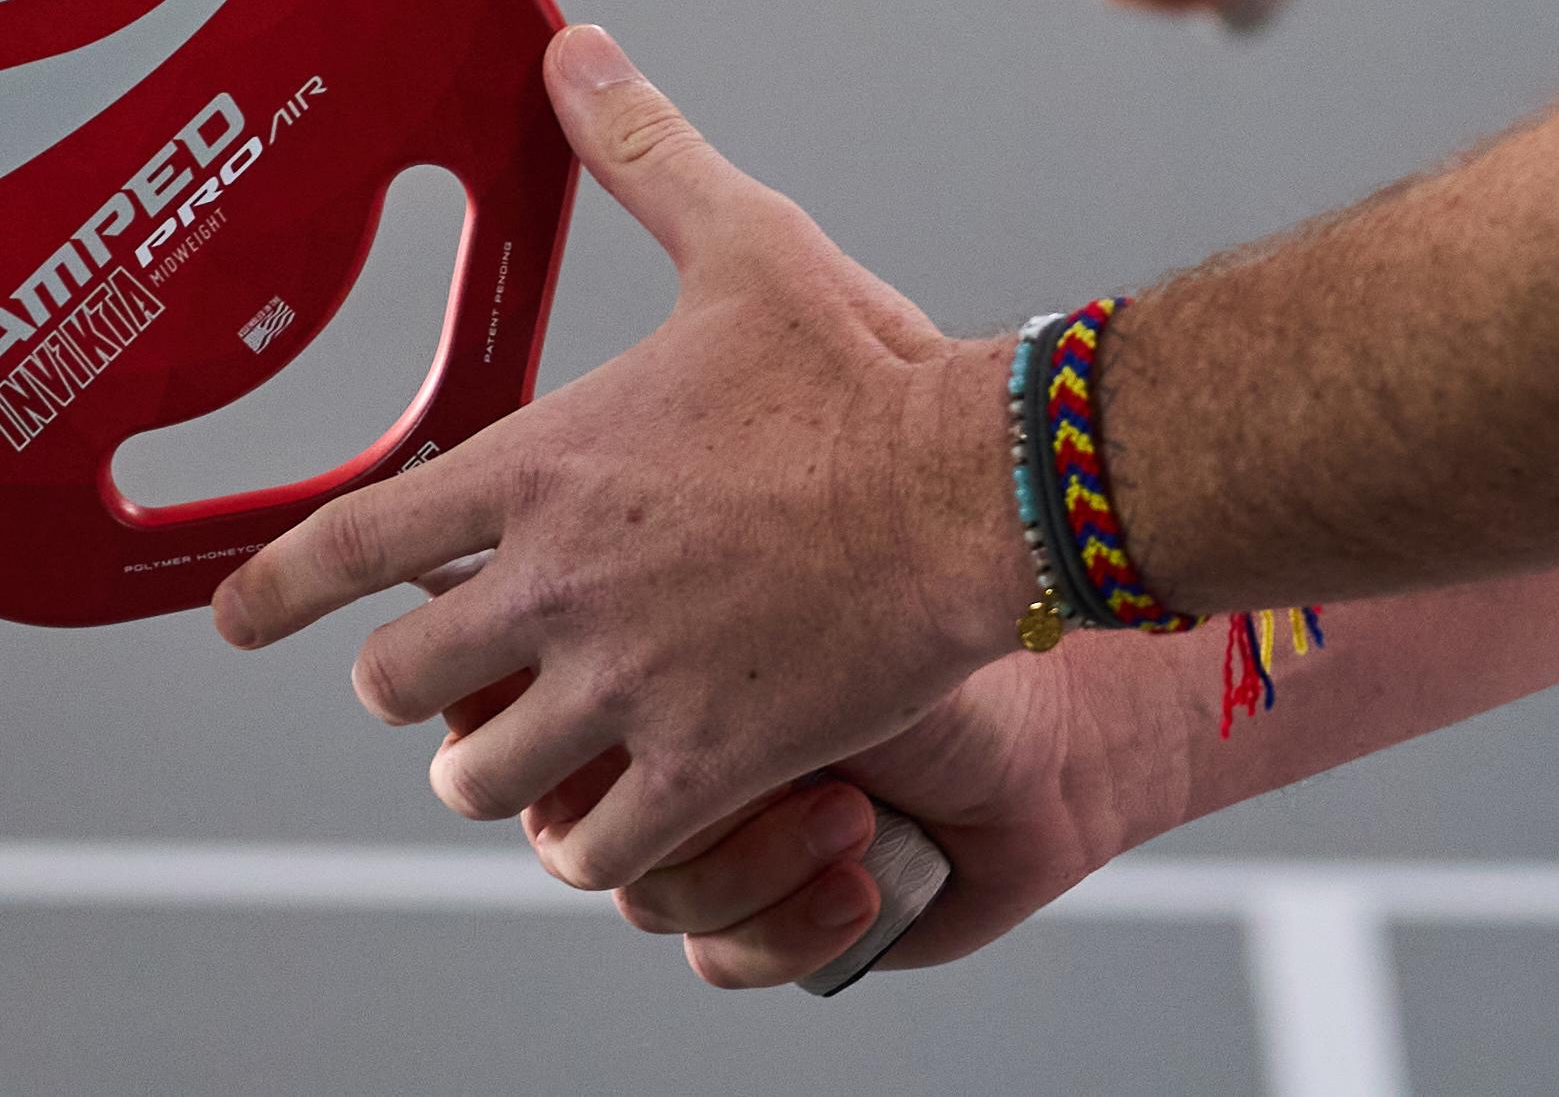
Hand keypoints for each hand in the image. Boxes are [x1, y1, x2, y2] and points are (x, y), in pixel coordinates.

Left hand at [211, 24, 1028, 893]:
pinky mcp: (712, 764)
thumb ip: (639, 152)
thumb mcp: (742, 241)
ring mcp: (629, 683)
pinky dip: (600, 846)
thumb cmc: (863, 365)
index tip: (236, 619)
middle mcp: (560, 583)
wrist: (981, 485)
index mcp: (547, 465)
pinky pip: (601, 850)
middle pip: (400, 682)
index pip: (357, 540)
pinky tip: (626, 821)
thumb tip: (572, 48)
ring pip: (484, 777)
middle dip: (411, 684)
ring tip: (528, 756)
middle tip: (445, 678)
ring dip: (493, 770)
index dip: (275, 590)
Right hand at [596, 637, 1205, 986]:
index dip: (554, 724)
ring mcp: (698, 831)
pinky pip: (714, 954)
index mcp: (628, 646)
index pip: (515, 707)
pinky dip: (791, 924)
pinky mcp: (757, 911)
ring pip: (642, 893)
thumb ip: (650, 626)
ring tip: (853, 816)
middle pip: (560, 814)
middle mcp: (650, 746)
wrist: (1043, 738)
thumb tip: (556, 670)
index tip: (634, 721)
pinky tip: (864, 878)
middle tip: (766, 764)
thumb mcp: (771, 605)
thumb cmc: (913, 625)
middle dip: (671, 798)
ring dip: (759, 862)